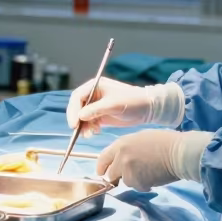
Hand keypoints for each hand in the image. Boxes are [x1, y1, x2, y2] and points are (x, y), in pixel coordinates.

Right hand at [66, 78, 184, 136]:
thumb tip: (80, 116)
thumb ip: (95, 110)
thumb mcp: (113, 105)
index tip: (74, 123)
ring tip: (89, 134)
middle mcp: (93, 95)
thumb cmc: (132, 101)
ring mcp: (96, 105)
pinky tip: (95, 132)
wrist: (147, 109)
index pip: (77, 97)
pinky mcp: (101, 115)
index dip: (73, 110)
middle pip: (77, 107)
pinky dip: (89, 128)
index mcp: (95, 86)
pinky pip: (89, 122)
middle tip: (78, 131)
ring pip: (82, 116)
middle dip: (77, 119)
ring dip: (83, 126)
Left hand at [97, 129, 212, 190]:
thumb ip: (126, 149)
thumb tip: (120, 159)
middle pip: (111, 174)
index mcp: (121, 144)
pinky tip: (154, 175)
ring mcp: (128, 171)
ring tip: (148, 171)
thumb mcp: (140, 139)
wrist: (179, 152)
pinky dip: (144, 184)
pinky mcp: (138, 183)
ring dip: (135, 179)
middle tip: (132, 173)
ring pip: (126, 181)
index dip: (102, 167)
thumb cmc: (164, 142)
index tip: (102, 172)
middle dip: (119, 175)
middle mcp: (121, 158)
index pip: (103, 159)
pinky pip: (138, 186)